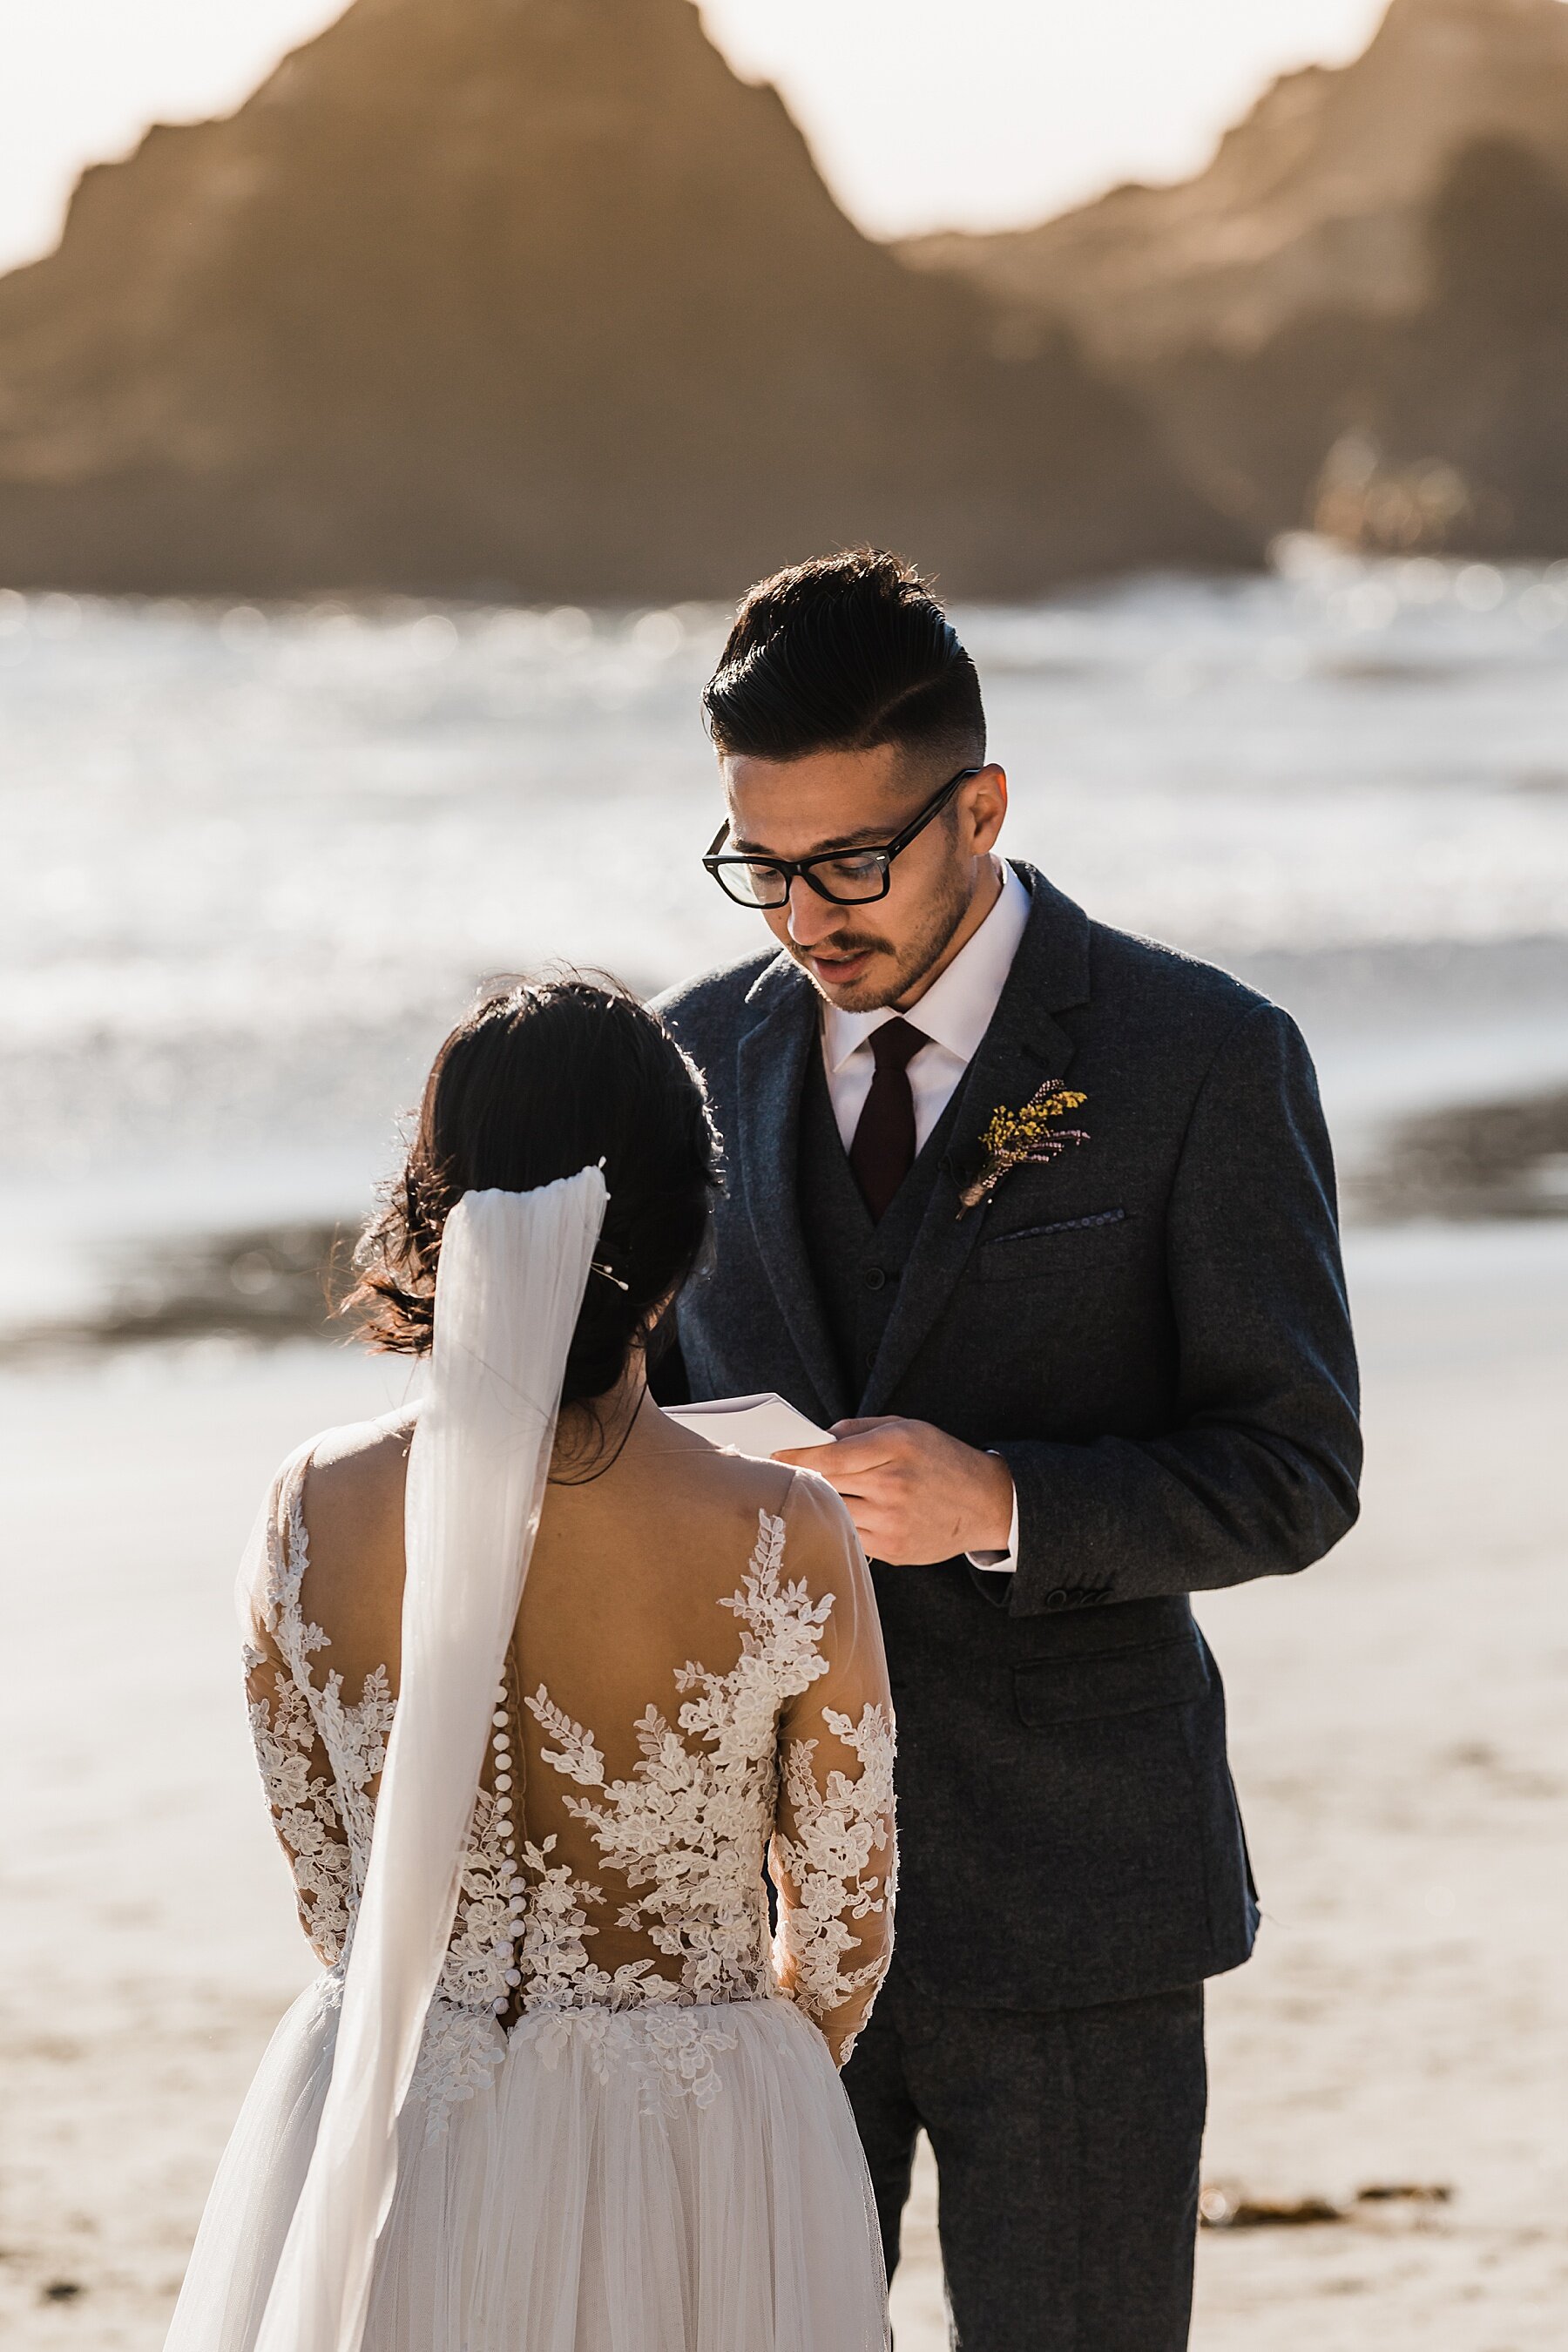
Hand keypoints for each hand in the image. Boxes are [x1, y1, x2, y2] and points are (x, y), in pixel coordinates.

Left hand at [773, 1416, 1014, 1564]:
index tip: (776, 1455)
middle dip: (803, 1478)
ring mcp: (893, 1521)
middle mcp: (894, 1485)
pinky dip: (841, 1524)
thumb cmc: (942, 1459)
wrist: (986, 1503)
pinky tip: (842, 1514)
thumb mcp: (907, 1427)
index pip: (831, 1456)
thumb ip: (859, 1429)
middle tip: (783, 1473)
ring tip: (814, 1494)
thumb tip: (818, 1438)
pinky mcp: (893, 1549)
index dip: (797, 1456)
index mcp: (897, 1447)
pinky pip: (850, 1536)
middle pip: (827, 1485)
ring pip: (834, 1513)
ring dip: (821, 1504)